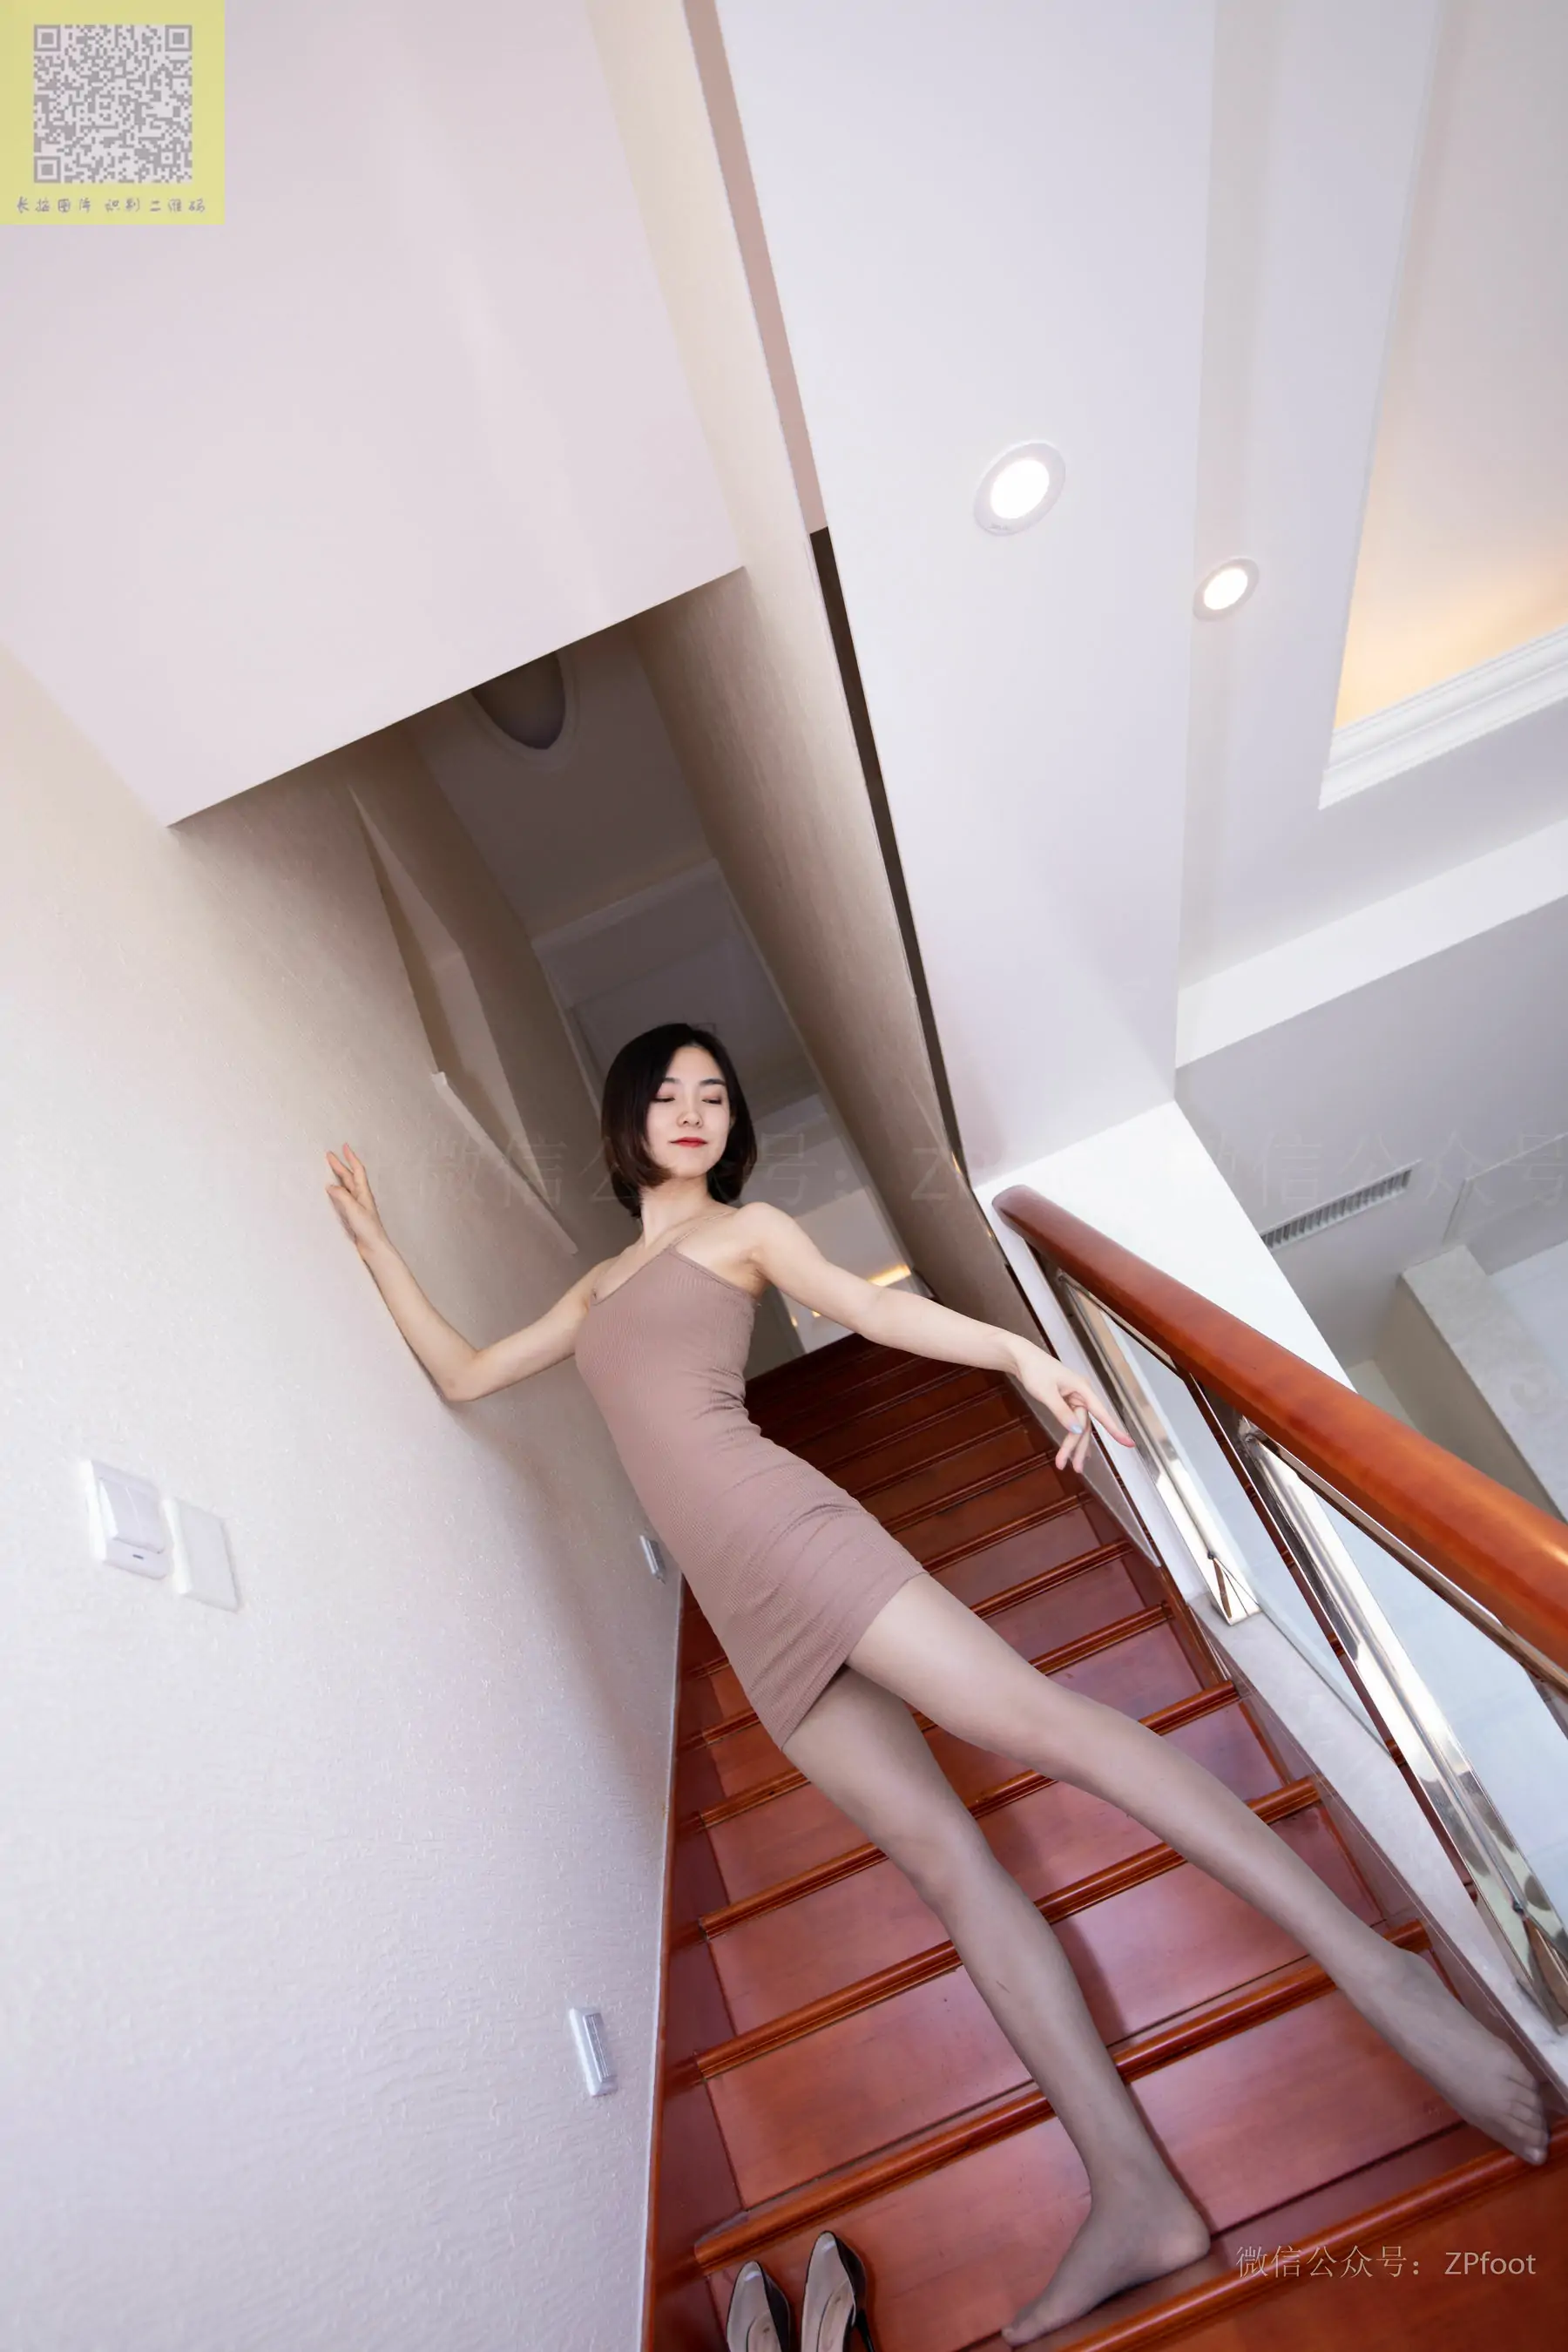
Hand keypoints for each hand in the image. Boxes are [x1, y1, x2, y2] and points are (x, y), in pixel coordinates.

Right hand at [325, 1144, 388, 1261]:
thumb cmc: (367, 1228)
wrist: (374, 1247)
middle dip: (340, 1165)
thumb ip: (342, 1196)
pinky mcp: (354, 1215)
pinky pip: (344, 1197)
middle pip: (350, 1177)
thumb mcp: (353, 1209)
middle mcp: (361, 1197)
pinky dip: (337, 1190)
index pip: (357, 1170)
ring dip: (339, 1176)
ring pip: (347, 1186)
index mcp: (363, 1192)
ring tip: (329, 1169)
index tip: (344, 1146)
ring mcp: (357, 1205)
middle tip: (329, 1155)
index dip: (351, 1158)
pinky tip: (332, 1192)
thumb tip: (330, 1186)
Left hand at [1016, 1347, 1134, 1473]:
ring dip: (1073, 1445)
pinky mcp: (1066, 1401)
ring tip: (1067, 1465)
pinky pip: (1072, 1421)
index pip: (1101, 1413)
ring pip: (1078, 1426)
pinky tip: (1074, 1449)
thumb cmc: (1034, 1371)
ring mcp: (1074, 1398)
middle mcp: (1082, 1394)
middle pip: (1086, 1425)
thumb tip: (1077, 1430)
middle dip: (1080, 1446)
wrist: (1021, 1358)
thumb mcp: (1046, 1393)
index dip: (1115, 1429)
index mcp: (1082, 1389)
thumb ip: (1061, 1412)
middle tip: (1076, 1469)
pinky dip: (1071, 1435)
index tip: (1128, 1444)